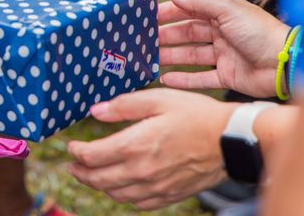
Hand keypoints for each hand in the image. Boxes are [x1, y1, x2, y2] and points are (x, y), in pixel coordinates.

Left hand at [68, 89, 235, 209]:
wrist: (231, 140)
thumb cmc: (196, 115)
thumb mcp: (157, 99)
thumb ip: (123, 106)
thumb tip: (96, 111)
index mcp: (135, 145)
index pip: (92, 156)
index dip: (76, 152)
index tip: (72, 146)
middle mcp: (141, 170)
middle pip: (98, 180)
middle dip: (80, 172)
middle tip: (73, 165)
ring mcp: (155, 186)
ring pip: (115, 194)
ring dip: (98, 185)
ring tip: (91, 176)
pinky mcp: (169, 194)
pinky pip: (137, 203)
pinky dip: (122, 196)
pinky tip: (120, 187)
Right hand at [159, 0, 289, 97]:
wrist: (287, 64)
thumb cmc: (260, 32)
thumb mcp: (228, 11)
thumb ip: (199, 3)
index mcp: (223, 14)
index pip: (189, 11)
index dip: (169, 13)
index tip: (147, 17)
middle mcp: (222, 34)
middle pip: (188, 34)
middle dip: (166, 36)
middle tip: (144, 41)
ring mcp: (225, 56)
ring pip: (191, 56)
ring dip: (171, 57)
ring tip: (149, 60)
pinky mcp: (228, 77)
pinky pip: (201, 78)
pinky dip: (184, 79)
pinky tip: (166, 79)